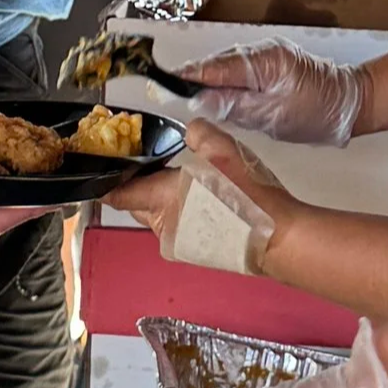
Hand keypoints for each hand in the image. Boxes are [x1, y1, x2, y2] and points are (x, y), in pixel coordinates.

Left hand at [108, 123, 293, 274]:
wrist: (277, 237)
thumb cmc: (246, 192)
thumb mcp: (223, 148)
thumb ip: (198, 133)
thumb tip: (191, 132)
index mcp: (159, 200)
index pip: (116, 194)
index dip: (110, 179)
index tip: (114, 163)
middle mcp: (161, 227)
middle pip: (137, 204)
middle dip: (142, 184)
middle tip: (160, 162)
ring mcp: (178, 245)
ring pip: (159, 216)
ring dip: (166, 199)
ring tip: (191, 180)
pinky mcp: (195, 254)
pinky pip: (178, 227)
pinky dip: (183, 213)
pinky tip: (208, 201)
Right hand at [171, 41, 369, 144]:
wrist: (352, 104)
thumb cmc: (320, 111)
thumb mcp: (274, 116)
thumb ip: (235, 106)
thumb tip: (199, 101)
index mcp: (263, 60)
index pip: (214, 67)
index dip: (186, 76)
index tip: (161, 83)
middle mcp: (262, 52)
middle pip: (216, 66)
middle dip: (193, 81)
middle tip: (166, 97)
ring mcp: (265, 57)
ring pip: (225, 70)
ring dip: (209, 85)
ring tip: (187, 102)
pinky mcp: (269, 67)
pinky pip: (238, 74)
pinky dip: (225, 86)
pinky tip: (216, 100)